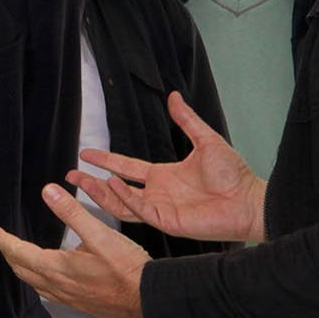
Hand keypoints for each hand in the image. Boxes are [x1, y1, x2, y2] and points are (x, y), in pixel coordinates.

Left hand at [0, 185, 149, 317]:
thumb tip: (48, 191)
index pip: (17, 251)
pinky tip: (46, 276)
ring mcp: (67, 298)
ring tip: (16, 255)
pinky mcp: (79, 304)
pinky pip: (47, 292)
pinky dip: (37, 280)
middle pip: (21, 268)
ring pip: (33, 282)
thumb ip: (72, 213)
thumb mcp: (100, 234)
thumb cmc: (127, 268)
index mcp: (56, 267)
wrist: (149, 299)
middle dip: (6, 252)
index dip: (1, 239)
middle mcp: (56, 286)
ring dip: (20, 267)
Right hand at [68, 92, 266, 242]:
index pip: (126, 167)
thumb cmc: (233, 174)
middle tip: (70, 175)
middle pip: (115, 188)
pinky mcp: (165, 220)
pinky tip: (112, 183)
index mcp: (162, 176)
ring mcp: (159, 209)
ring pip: (121, 203)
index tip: (85, 153)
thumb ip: (186, 120)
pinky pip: (138, 209)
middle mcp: (156, 193)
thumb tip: (173, 96)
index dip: (106, 160)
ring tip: (82, 181)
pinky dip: (123, 197)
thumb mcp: (206, 140)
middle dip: (92, 182)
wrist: (248, 200)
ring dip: (101, 192)